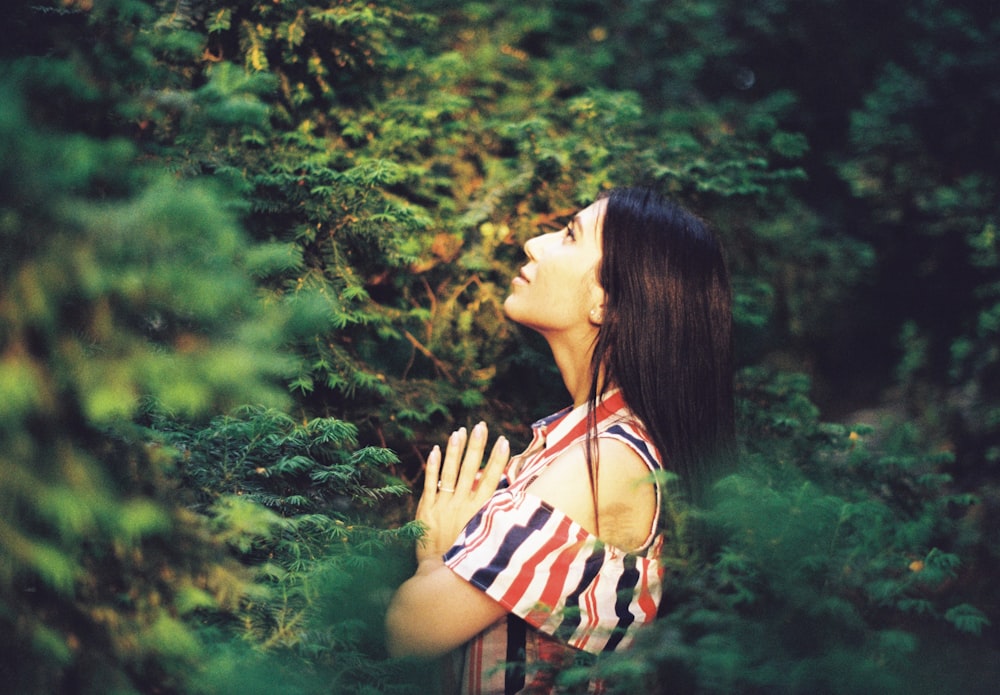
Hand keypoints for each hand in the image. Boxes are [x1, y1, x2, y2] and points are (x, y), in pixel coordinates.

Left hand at [414, 422, 508, 562]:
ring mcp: (443, 506)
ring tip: (460, 431)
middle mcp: (461, 505)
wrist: (439, 577)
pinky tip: (435, 450)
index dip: (497, 459)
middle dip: (476, 446)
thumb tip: (504, 498)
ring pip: (449, 472)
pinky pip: (429, 483)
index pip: (491, 479)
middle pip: (470, 469)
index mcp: (479, 512)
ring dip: (455, 450)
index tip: (503, 440)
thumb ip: (492, 517)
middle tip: (481, 426)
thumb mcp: (485, 539)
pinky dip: (432, 467)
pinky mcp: (426, 511)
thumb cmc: (467, 562)